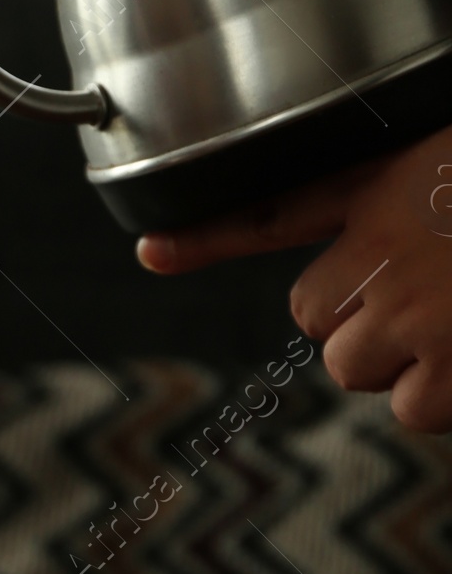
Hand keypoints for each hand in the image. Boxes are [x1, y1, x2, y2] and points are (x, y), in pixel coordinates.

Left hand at [136, 125, 451, 431]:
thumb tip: (357, 237)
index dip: (204, 236)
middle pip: (313, 315)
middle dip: (365, 318)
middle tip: (438, 290)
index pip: (275, 214)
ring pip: (352, 367)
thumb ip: (390, 193)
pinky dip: (445, 399)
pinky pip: (410, 410)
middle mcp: (384, 245)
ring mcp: (413, 308)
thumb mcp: (440, 162)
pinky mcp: (450, 366)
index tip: (152, 251)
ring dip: (404, 362)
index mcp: (387, 184)